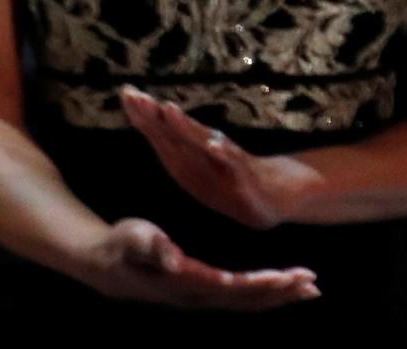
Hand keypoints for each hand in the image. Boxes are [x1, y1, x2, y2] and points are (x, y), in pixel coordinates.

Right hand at [75, 216, 319, 308]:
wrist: (102, 263)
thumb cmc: (119, 244)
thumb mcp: (133, 237)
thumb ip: (153, 247)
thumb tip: (173, 259)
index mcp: (181, 282)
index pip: (225, 286)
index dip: (255, 284)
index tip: (284, 276)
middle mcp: (193, 295)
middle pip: (242, 299)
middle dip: (278, 292)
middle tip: (312, 283)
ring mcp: (197, 297)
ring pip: (243, 302)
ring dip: (276, 297)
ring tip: (309, 289)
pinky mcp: (200, 292)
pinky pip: (237, 297)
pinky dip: (263, 294)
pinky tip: (282, 288)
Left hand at [120, 85, 319, 230]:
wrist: (280, 198)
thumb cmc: (239, 182)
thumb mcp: (200, 173)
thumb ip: (179, 156)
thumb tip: (154, 131)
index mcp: (192, 155)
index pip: (162, 133)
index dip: (143, 115)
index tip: (125, 93)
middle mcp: (207, 153)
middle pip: (175, 133)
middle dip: (153, 115)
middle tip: (133, 94)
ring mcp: (227, 162)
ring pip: (202, 143)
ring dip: (184, 128)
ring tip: (167, 111)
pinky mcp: (247, 176)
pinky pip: (234, 165)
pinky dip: (223, 154)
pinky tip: (213, 146)